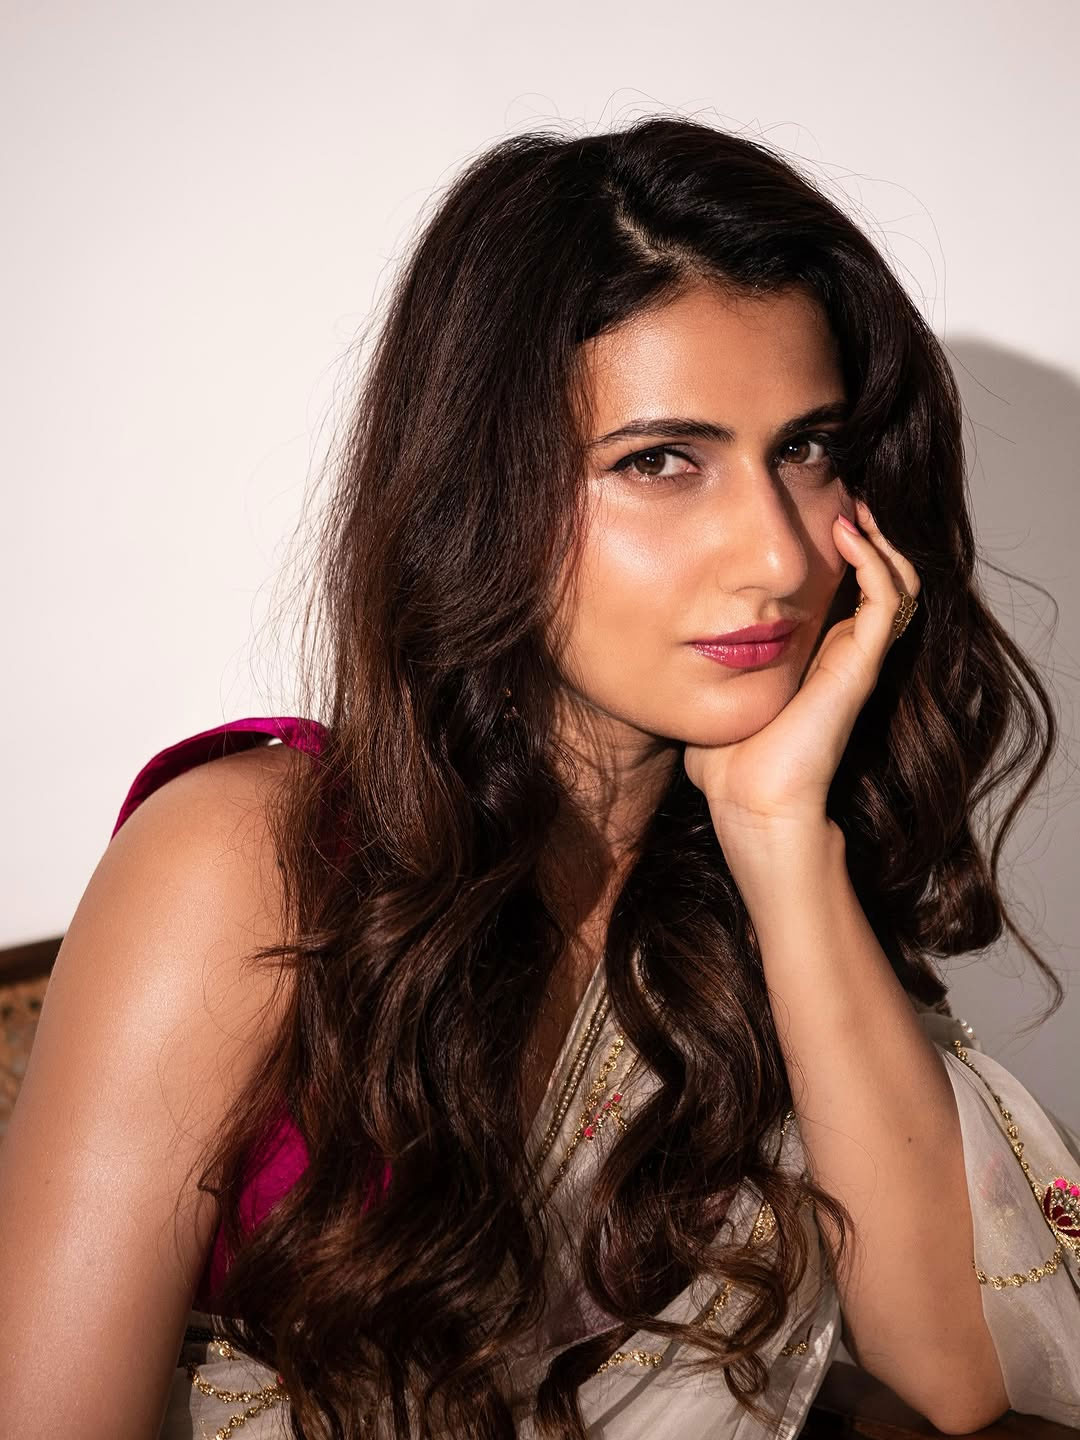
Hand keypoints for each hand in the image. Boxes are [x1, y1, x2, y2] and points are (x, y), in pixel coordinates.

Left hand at [683, 498, 920, 854]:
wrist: (750, 806)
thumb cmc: (727, 764)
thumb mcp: (712, 694)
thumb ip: (704, 665)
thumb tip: (668, 640)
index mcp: (816, 657)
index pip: (845, 590)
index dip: (839, 551)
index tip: (814, 513)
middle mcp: (843, 655)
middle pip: (880, 579)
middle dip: (866, 534)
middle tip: (845, 498)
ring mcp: (855, 660)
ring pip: (896, 583)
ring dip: (879, 541)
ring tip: (852, 508)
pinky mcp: (859, 667)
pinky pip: (886, 602)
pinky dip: (874, 562)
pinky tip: (847, 534)